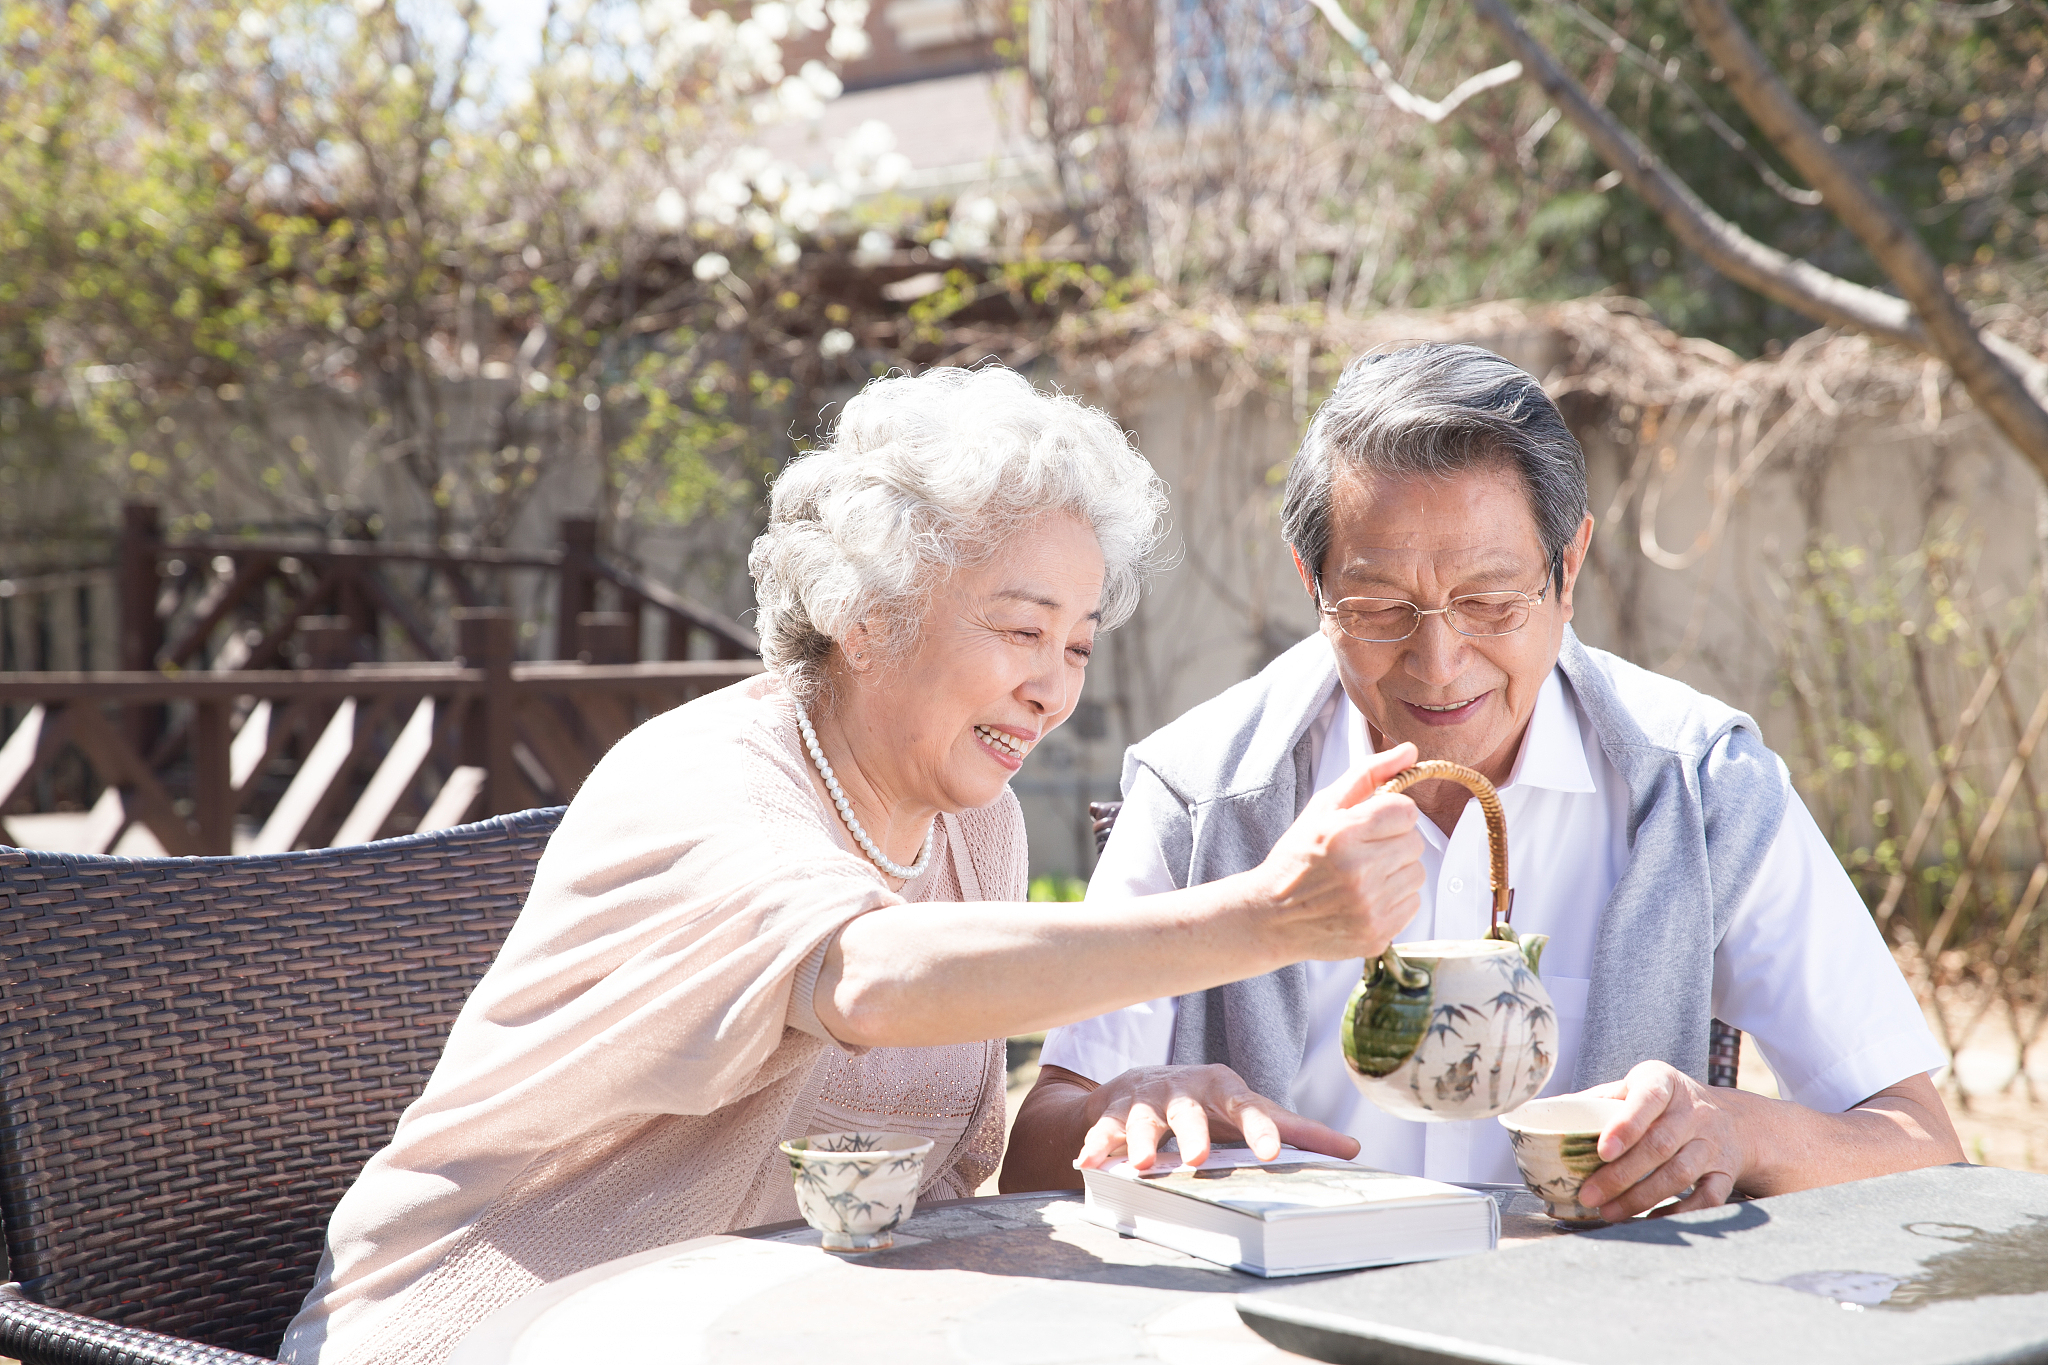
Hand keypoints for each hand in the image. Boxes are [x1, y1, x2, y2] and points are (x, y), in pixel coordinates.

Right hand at [1073, 1063, 1361, 1171]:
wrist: (1145, 1082)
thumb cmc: (1211, 1105)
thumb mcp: (1251, 1111)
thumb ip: (1298, 1131)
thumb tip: (1354, 1149)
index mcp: (1224, 1090)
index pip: (1247, 1108)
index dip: (1260, 1129)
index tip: (1272, 1152)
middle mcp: (1184, 1092)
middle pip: (1189, 1113)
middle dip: (1192, 1134)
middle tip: (1196, 1160)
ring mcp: (1147, 1102)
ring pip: (1142, 1121)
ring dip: (1138, 1143)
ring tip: (1139, 1167)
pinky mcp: (1113, 1113)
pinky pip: (1102, 1130)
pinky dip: (1094, 1145)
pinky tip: (1087, 1163)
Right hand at [1251, 742, 1424, 963]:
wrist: (1272, 917)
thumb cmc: (1298, 857)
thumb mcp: (1322, 808)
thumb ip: (1368, 774)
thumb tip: (1410, 750)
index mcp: (1343, 833)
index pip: (1406, 811)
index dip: (1390, 815)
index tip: (1370, 825)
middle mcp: (1359, 871)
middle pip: (1416, 843)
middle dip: (1393, 843)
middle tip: (1363, 853)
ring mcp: (1369, 907)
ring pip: (1417, 874)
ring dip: (1396, 871)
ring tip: (1363, 876)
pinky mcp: (1378, 934)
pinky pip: (1413, 904)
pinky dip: (1394, 899)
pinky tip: (1366, 898)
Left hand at [1573, 1062, 1755, 1219]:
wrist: (1733, 1119)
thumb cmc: (1666, 1103)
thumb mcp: (1636, 1087)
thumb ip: (1597, 1100)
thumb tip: (1544, 1111)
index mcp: (1663, 1082)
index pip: (1647, 1099)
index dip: (1626, 1126)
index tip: (1602, 1150)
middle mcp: (1692, 1111)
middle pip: (1658, 1145)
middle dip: (1620, 1175)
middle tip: (1589, 1196)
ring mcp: (1712, 1143)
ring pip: (1679, 1174)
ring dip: (1642, 1198)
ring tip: (1610, 1213)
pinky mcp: (1725, 1172)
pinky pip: (1708, 1197)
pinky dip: (1681, 1212)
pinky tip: (1653, 1220)